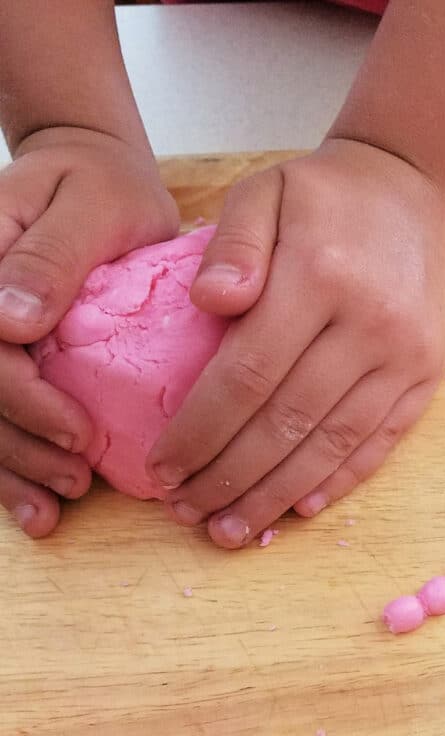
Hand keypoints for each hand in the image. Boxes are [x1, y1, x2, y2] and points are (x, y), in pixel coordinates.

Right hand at [0, 126, 178, 536]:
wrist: (90, 179)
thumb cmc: (98, 187)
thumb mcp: (88, 203)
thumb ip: (51, 258)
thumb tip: (10, 322)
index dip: (24, 399)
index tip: (80, 434)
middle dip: (21, 447)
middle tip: (77, 480)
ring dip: (11, 471)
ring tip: (55, 507)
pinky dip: (10, 470)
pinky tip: (35, 511)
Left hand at [149, 138, 444, 546]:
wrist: (413, 193)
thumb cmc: (323, 199)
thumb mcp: (266, 191)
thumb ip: (233, 243)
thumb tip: (208, 303)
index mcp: (320, 277)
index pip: (247, 376)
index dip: (200, 432)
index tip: (162, 468)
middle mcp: (370, 324)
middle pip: (286, 423)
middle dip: (228, 477)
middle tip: (186, 512)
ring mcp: (405, 357)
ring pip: (331, 446)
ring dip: (274, 495)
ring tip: (229, 529)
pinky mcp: (426, 377)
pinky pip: (377, 444)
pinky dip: (335, 483)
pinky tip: (295, 510)